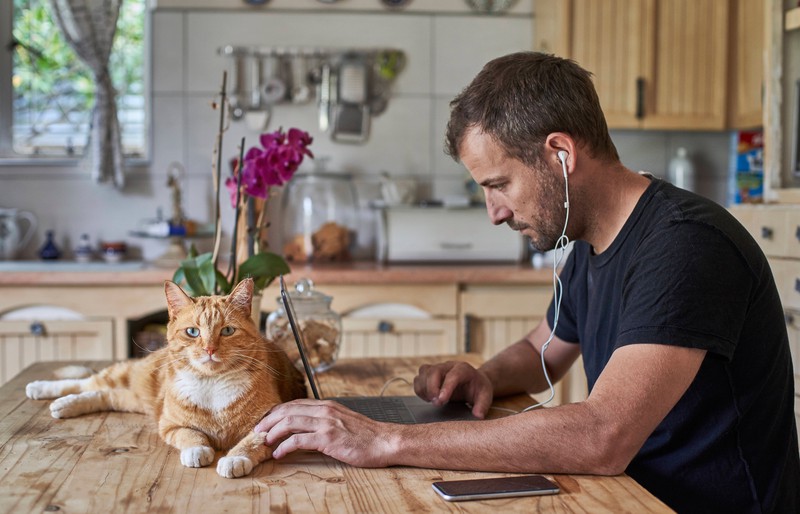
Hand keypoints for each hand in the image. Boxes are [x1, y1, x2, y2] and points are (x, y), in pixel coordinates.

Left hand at [254, 399, 398, 467]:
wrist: (385, 441)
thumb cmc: (366, 436)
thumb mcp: (343, 421)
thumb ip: (325, 421)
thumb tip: (306, 429)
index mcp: (327, 406)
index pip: (294, 404)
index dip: (276, 412)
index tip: (266, 421)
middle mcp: (325, 410)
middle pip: (287, 410)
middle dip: (269, 420)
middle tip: (258, 431)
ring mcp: (326, 423)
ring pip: (289, 422)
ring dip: (273, 432)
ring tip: (265, 441)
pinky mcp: (328, 438)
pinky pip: (298, 440)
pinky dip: (284, 446)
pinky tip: (279, 453)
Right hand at [413, 361, 492, 418]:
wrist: (474, 381)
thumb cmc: (479, 388)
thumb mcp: (485, 396)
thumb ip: (482, 406)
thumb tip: (477, 415)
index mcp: (463, 369)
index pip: (452, 376)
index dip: (445, 388)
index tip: (441, 401)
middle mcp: (449, 366)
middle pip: (433, 371)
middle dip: (432, 388)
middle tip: (437, 404)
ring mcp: (438, 368)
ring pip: (423, 373)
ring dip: (424, 389)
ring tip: (433, 401)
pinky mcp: (429, 374)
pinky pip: (418, 379)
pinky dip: (420, 390)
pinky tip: (429, 399)